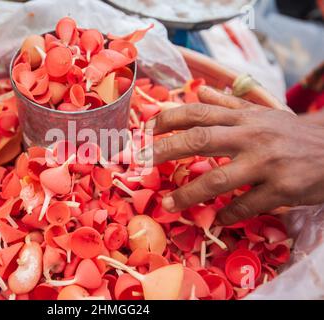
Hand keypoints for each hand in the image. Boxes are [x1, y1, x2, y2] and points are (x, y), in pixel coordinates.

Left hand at [139, 86, 323, 224]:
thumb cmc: (290, 133)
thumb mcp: (261, 113)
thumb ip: (228, 103)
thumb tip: (198, 91)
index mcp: (244, 118)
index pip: (198, 112)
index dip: (168, 119)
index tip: (146, 130)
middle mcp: (251, 136)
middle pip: (200, 140)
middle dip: (166, 150)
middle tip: (143, 163)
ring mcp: (267, 163)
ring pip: (219, 178)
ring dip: (189, 193)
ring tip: (168, 203)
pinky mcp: (282, 189)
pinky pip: (246, 205)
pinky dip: (227, 214)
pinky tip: (215, 218)